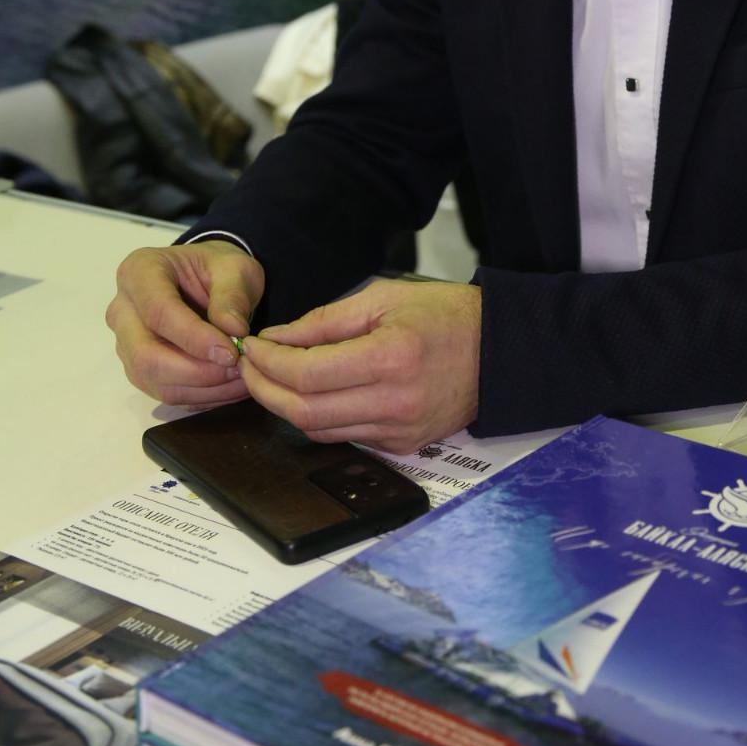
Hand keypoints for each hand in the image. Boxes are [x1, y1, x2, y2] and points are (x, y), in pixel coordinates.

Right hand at [106, 239, 263, 406]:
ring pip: (154, 381)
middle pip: (146, 355)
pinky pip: (164, 392)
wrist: (207, 280)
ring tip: (242, 378)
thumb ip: (232, 295)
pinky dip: (200, 395)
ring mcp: (126, 343)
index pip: (159, 311)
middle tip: (238, 368)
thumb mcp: (234, 268)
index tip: (231, 352)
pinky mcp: (138, 368)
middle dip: (196, 371)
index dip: (194, 337)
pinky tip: (229, 386)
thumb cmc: (217, 268)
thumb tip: (233, 331)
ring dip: (202, 388)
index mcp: (139, 272)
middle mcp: (123, 310)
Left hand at [239, 279, 481, 453]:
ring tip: (272, 378)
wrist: (497, 350)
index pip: (308, 374)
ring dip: (286, 407)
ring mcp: (400, 431)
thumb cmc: (444, 315)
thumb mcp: (383, 299)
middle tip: (248, 368)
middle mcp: (395, 402)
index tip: (252, 347)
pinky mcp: (403, 446)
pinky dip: (319, 418)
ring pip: (320, 432)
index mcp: (391, 358)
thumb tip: (276, 339)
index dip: (269, 364)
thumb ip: (324, 321)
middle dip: (265, 391)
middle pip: (305, 413)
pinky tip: (311, 394)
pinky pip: (345, 437)